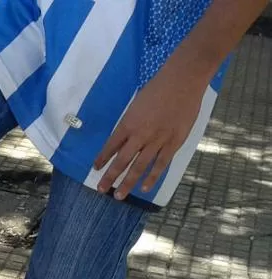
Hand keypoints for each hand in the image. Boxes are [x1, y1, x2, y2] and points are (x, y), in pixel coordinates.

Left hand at [93, 67, 205, 199]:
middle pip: (121, 161)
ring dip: (127, 183)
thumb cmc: (158, 88)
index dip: (102, 159)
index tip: (95, 169)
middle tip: (101, 190)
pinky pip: (160, 164)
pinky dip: (151, 177)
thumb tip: (122, 141)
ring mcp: (157, 140)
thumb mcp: (136, 105)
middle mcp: (140, 135)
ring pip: (139, 167)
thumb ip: (130, 124)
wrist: (183, 80)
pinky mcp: (174, 142)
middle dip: (110, 177)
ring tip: (118, 196)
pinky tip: (144, 188)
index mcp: (128, 123)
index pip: (110, 146)